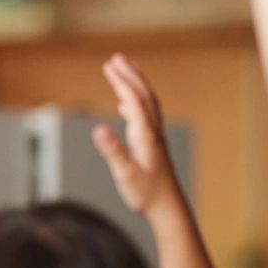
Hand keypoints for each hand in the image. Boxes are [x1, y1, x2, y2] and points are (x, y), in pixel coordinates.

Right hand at [91, 53, 184, 217]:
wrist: (169, 209)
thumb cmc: (146, 194)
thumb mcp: (125, 174)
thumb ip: (112, 151)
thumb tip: (98, 128)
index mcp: (146, 135)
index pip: (134, 101)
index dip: (122, 82)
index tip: (109, 66)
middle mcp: (153, 132)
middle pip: (143, 96)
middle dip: (129, 75)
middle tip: (115, 58)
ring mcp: (154, 137)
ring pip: (147, 103)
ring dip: (134, 85)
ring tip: (122, 71)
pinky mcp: (153, 145)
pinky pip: (145, 115)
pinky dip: (135, 103)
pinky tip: (124, 106)